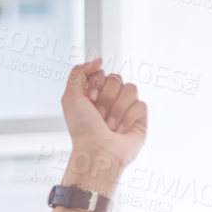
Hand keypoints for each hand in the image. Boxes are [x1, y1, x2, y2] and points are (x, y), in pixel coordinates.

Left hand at [60, 58, 146, 186]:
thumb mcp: (70, 98)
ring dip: (117, 109)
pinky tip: (120, 130)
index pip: (102, 73)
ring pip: (131, 89)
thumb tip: (98, 60)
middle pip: (117, 79)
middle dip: (106, 98)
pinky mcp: (139, 117)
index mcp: (93, 95)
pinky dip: (128, 118)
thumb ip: (78, 73)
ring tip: (109, 126)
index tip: (89, 100)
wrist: (98, 152)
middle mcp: (109, 100)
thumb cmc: (83, 129)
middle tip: (98, 115)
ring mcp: (125, 108)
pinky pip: (140, 104)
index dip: (96, 85)